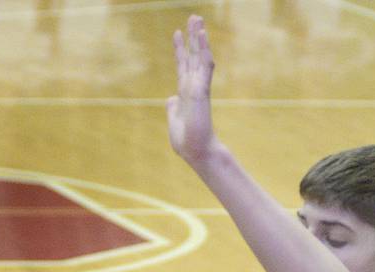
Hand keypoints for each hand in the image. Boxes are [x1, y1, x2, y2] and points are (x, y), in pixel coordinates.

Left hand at [167, 14, 217, 166]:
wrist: (196, 151)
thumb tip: (170, 99)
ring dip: (199, 37)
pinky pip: (204, 65)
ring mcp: (198, 87)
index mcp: (185, 93)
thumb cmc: (187, 142)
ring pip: (199, 56)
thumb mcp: (173, 121)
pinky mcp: (202, 90)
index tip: (177, 33)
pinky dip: (204, 49)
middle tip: (193, 17)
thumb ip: (172, 108)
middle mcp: (193, 86)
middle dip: (192, 37)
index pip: (182, 66)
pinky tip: (203, 35)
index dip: (180, 49)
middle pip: (192, 55)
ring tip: (197, 18)